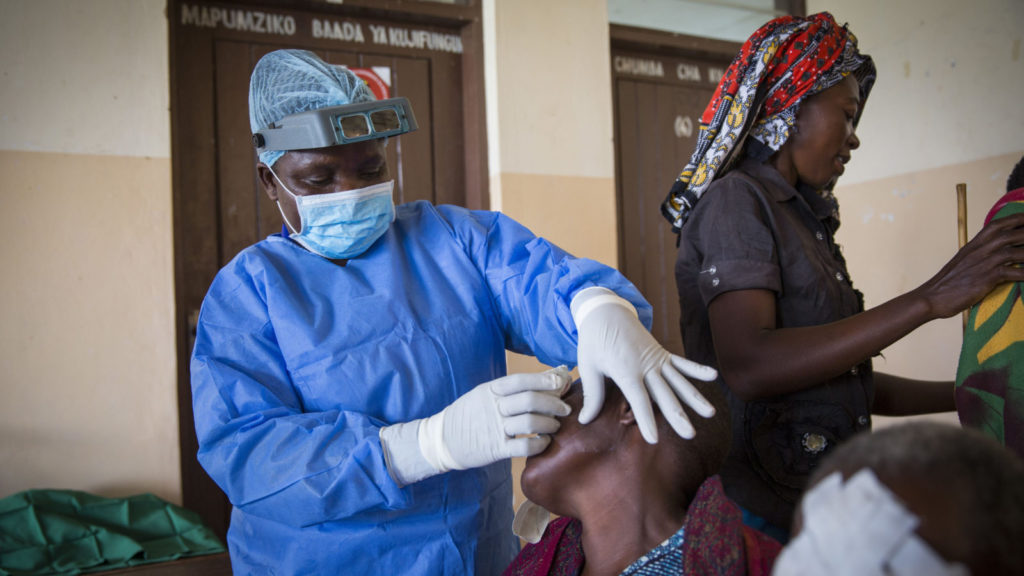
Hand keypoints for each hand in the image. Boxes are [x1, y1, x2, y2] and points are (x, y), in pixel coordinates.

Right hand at [423, 366, 571, 470]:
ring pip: (530, 422)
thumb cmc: (470, 413)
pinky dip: (539, 444)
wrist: (442, 439)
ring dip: (549, 424)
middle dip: (553, 404)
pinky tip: (544, 442)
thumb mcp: (486, 394)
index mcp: (491, 390)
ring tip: (556, 426)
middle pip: (530, 400)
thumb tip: (551, 374)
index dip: (543, 380)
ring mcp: (494, 428)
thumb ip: (515, 387)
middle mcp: (493, 407)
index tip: (561, 382)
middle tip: (565, 409)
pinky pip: (523, 447)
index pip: (520, 380)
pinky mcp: (495, 449)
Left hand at [571, 287, 716, 442]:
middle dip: (678, 415)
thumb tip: (584, 420)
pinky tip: (713, 376)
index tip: (653, 439)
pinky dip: (696, 369)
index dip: (646, 420)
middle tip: (690, 434)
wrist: (605, 311)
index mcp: (626, 370)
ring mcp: (656, 358)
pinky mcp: (661, 353)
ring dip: (695, 397)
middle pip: (665, 394)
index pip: (639, 400)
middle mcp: (645, 365)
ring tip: (710, 413)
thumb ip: (592, 394)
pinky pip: (681, 363)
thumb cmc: (594, 340)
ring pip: (678, 381)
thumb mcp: (588, 366)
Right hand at [918, 212, 1023, 318]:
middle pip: (1010, 234)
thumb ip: (978, 256)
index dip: (1016, 219)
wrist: (931, 297)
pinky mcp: (985, 278)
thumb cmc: (947, 284)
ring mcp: (982, 263)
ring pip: (1014, 251)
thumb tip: (993, 256)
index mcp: (973, 245)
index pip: (997, 225)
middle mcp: (978, 250)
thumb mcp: (962, 263)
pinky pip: (1012, 272)